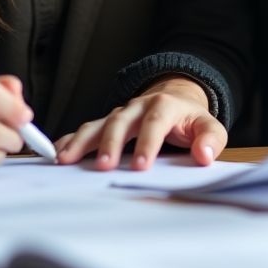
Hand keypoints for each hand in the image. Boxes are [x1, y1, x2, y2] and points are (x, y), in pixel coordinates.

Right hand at [55, 77, 227, 170]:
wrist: (175, 100)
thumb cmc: (191, 120)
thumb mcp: (209, 126)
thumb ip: (211, 140)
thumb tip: (204, 156)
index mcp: (164, 105)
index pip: (156, 122)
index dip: (148, 143)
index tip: (142, 167)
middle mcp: (138, 106)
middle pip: (121, 121)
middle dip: (111, 144)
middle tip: (103, 167)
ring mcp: (119, 114)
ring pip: (97, 124)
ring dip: (81, 141)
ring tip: (65, 160)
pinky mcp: (107, 123)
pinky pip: (85, 130)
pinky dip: (70, 140)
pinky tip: (56, 154)